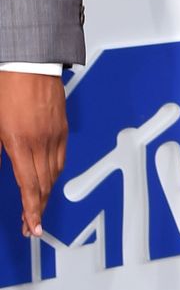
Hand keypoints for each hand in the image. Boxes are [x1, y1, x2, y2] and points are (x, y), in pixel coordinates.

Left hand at [0, 72, 67, 237]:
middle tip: (30, 225)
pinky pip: (61, 159)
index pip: (29, 187)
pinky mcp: (62, 127)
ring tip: (37, 207)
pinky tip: (48, 178)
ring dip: (46, 194)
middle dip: (38, 209)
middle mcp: (42, 142)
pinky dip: (55, 174)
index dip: (31, 212)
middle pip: (44, 185)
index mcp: (20, 143)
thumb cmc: (7, 85)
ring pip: (55, 174)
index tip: (31, 228)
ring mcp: (55, 135)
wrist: (29, 61)